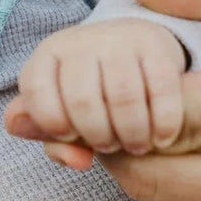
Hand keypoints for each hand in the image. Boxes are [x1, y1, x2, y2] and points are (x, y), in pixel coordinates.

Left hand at [8, 17, 185, 158]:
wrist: (131, 46)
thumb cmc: (89, 90)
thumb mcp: (62, 109)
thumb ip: (53, 138)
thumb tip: (75, 160)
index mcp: (48, 55)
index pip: (36, 91)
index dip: (51, 123)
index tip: (70, 137)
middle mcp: (80, 41)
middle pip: (82, 100)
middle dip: (97, 136)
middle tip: (110, 147)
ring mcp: (118, 39)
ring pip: (123, 96)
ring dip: (132, 133)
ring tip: (137, 147)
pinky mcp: (155, 45)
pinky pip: (161, 89)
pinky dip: (164, 123)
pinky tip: (163, 138)